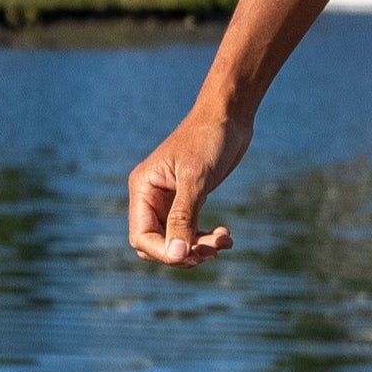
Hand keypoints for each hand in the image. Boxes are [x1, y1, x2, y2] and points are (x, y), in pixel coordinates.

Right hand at [127, 109, 252, 266]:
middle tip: (212, 251)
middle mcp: (151, 196)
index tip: (193, 255)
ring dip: (199, 247)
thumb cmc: (209, 140)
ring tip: (225, 242)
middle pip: (157, 244)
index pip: (142, 236)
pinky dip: (206, 238)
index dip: (165, 252)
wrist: (229, 116)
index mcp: (143, 188)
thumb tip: (177, 254)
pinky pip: (190, 231)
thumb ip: (183, 218)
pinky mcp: (189, 200)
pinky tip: (226, 237)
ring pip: (177, 240)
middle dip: (183, 253)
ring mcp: (169, 199)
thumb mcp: (196, 180)